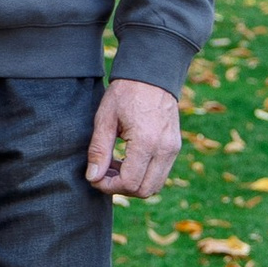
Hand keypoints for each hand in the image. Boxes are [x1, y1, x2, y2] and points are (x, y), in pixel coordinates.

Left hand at [85, 77, 181, 200]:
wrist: (151, 76)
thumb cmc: (125, 93)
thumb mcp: (105, 119)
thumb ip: (98, 150)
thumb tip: (93, 178)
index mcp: (147, 142)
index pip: (130, 182)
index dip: (109, 186)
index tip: (94, 177)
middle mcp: (165, 149)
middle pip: (145, 190)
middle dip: (121, 188)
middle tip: (103, 173)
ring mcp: (173, 149)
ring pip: (154, 185)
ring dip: (133, 183)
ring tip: (113, 165)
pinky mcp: (174, 147)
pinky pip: (160, 173)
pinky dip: (143, 175)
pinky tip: (126, 159)